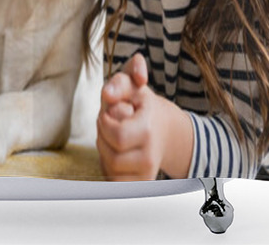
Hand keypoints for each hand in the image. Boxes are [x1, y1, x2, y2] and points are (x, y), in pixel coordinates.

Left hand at [96, 54, 163, 179]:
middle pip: (111, 156)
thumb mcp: (132, 84)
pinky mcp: (140, 186)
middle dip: (103, 138)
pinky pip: (114, 183)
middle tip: (111, 125)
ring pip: (110, 171)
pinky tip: (117, 153)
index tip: (112, 112)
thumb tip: (107, 94)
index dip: (106, 122)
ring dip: (105, 153)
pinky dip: (109, 168)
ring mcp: (146, 175)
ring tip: (115, 138)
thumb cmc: (141, 104)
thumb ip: (120, 82)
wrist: (165, 129)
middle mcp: (150, 157)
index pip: (117, 136)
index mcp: (148, 130)